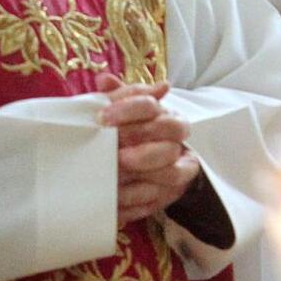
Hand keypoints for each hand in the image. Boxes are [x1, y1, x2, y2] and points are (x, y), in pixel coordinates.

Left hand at [96, 73, 199, 227]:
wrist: (138, 173)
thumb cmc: (127, 138)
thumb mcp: (120, 116)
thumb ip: (115, 98)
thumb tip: (103, 79)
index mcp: (166, 114)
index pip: (153, 105)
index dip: (129, 109)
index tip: (102, 118)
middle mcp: (178, 139)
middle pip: (172, 133)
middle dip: (142, 139)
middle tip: (114, 150)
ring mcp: (178, 167)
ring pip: (172, 170)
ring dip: (143, 173)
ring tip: (116, 176)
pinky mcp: (170, 195)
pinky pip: (160, 199)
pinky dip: (137, 200)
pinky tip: (115, 200)